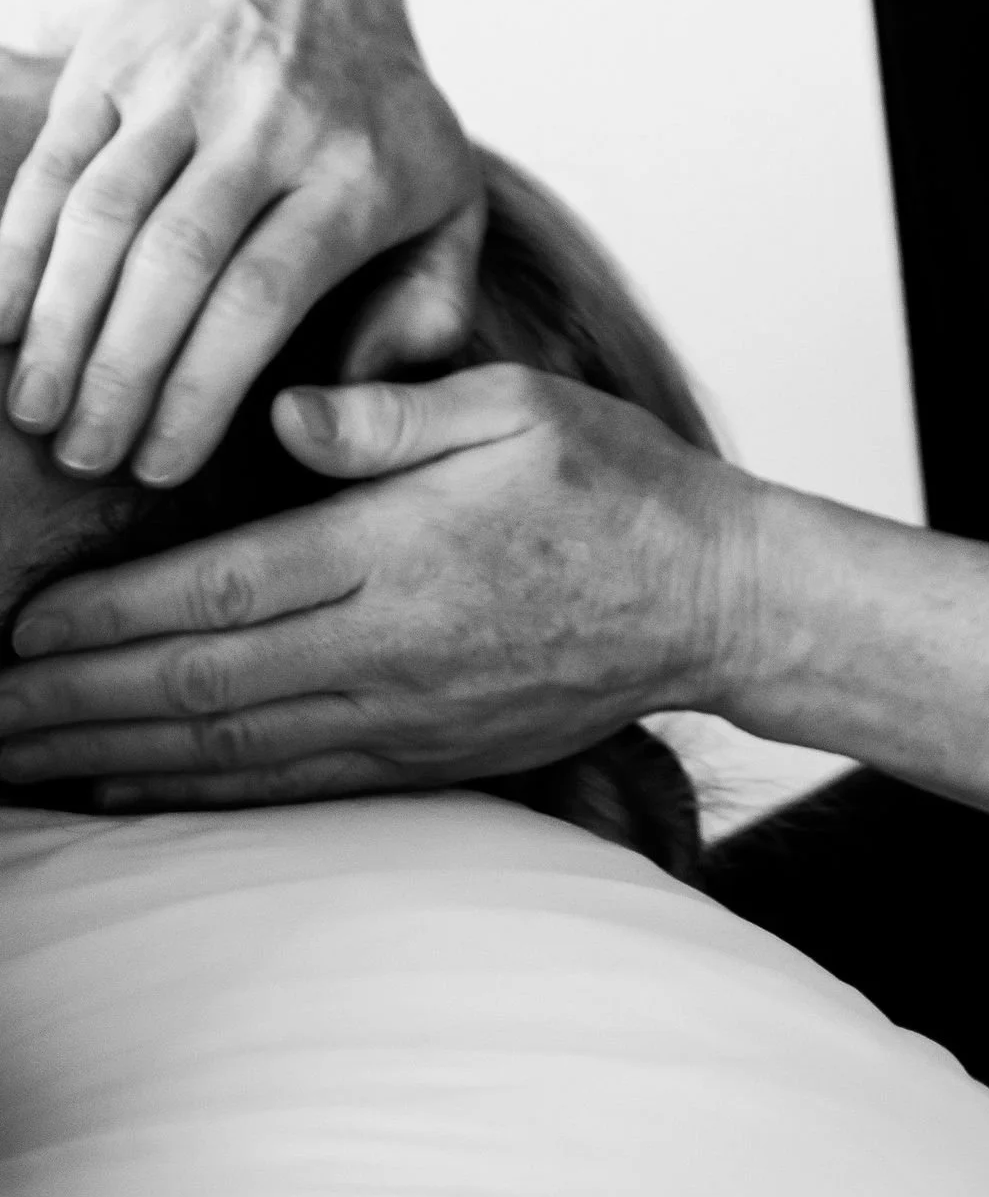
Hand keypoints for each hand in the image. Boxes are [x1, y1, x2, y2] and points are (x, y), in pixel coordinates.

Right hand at [0, 0, 482, 487]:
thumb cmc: (378, 112)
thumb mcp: (449, 195)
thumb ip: (432, 305)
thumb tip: (356, 392)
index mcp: (356, 168)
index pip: (264, 295)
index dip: (199, 390)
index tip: (159, 467)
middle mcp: (272, 119)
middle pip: (177, 262)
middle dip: (119, 375)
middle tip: (85, 455)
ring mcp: (188, 83)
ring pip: (104, 214)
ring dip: (58, 323)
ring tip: (36, 409)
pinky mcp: (116, 60)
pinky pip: (55, 164)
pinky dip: (15, 249)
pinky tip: (0, 327)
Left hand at [0, 363, 756, 804]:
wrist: (711, 597)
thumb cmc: (616, 481)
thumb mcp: (516, 403)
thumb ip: (394, 415)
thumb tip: (287, 418)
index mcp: (399, 551)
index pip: (223, 588)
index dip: (111, 613)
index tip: (20, 625)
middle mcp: (386, 647)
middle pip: (198, 684)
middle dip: (74, 702)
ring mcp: (400, 715)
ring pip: (225, 749)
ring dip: (110, 758)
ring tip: (19, 759)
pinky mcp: (421, 756)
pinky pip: (282, 785)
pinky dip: (191, 792)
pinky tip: (127, 788)